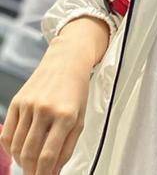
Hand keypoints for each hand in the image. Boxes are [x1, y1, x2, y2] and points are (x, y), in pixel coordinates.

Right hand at [0, 43, 90, 174]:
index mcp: (66, 115)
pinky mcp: (17, 101)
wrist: (67, 60)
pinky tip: (18, 151)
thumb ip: (67, 147)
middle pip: (30, 153)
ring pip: (16, 146)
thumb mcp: (80, 118)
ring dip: (20, 161)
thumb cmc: (76, 90)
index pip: (48, 156)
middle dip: (31, 171)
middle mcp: (46, 109)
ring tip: (28, 164)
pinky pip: (6, 134)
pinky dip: (10, 149)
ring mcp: (29, 105)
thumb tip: (53, 172)